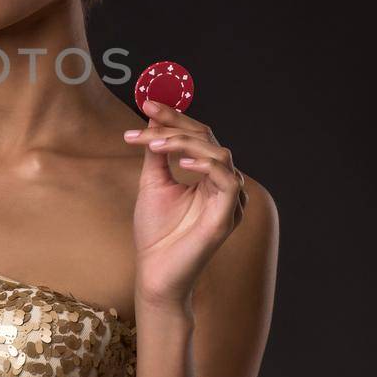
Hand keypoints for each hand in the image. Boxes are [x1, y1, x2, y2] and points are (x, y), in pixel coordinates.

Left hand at [122, 98, 248, 312]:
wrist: (154, 272)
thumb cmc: (156, 233)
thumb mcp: (153, 184)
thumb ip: (157, 153)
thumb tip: (153, 119)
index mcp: (208, 176)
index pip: (198, 136)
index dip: (175, 117)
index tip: (147, 103)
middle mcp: (223, 184)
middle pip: (208, 139)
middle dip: (176, 124)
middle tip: (147, 116)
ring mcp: (229, 200)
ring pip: (218, 153)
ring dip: (185, 143)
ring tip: (155, 144)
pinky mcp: (228, 216)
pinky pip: (227, 181)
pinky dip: (206, 166)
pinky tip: (182, 163)